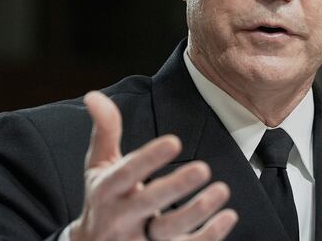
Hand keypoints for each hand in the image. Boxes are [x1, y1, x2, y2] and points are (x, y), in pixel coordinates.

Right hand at [69, 91, 237, 240]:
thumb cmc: (103, 196)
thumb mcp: (98, 165)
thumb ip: (105, 130)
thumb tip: (94, 95)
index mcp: (107, 189)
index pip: (126, 173)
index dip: (149, 158)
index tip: (174, 141)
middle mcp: (121, 217)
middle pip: (147, 203)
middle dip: (175, 187)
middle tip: (203, 169)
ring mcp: (139, 239)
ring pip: (168, 231)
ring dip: (197, 212)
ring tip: (222, 190)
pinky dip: (209, 236)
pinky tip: (228, 216)